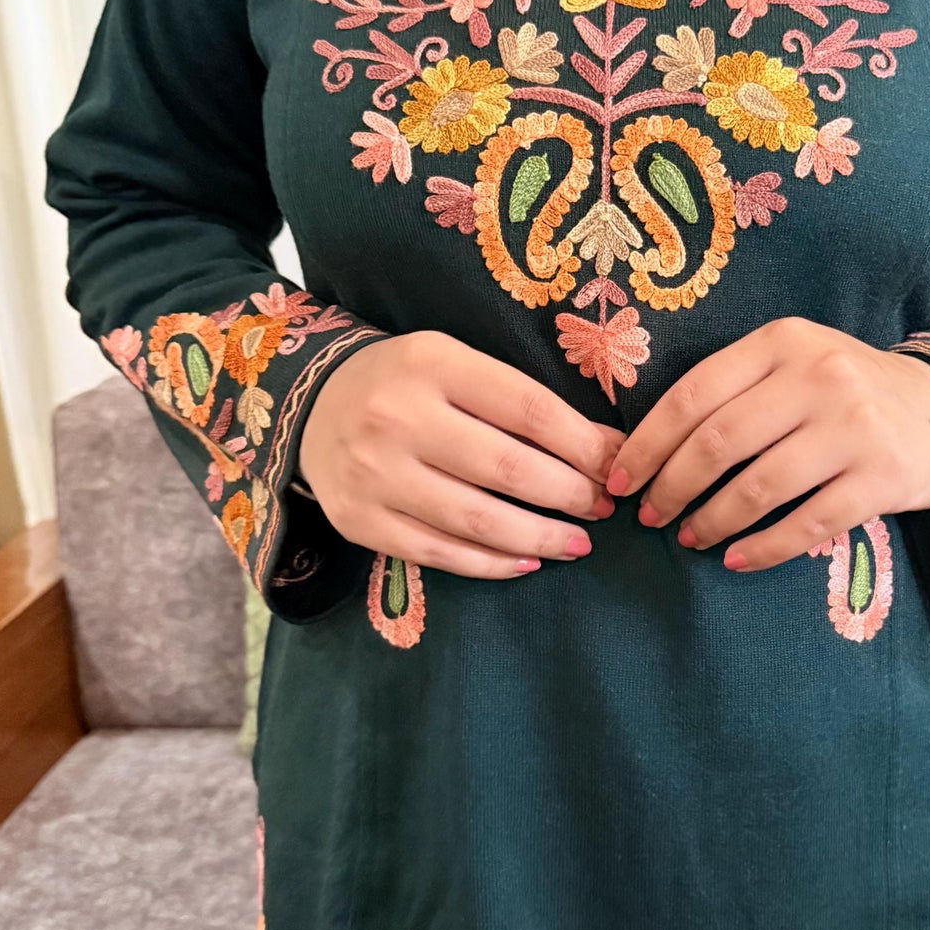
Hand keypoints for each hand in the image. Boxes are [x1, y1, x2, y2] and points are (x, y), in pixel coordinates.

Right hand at [299, 331, 622, 578]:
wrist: (313, 404)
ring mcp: (374, 475)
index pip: (529, 410)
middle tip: (603, 507)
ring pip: (478, 520)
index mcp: (433, 365)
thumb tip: (606, 448)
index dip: (583, 445)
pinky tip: (527, 561)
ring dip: (540, 537)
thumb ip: (522, 402)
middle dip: (570, 495)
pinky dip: (492, 564)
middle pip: (508, 469)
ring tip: (577, 543)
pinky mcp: (359, 521)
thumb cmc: (407, 383)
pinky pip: (440, 553)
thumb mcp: (458, 366)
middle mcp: (398, 418)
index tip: (616, 466)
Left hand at [605, 317, 929, 571]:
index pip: (693, 394)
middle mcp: (819, 376)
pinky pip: (807, 525)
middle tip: (650, 517)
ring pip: (759, 486)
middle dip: (671, 487)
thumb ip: (732, 389)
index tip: (620, 480)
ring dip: (712, 520)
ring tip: (689, 537)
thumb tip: (649, 449)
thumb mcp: (793, 363)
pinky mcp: (882, 478)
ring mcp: (854, 427)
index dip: (647, 444)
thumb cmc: (844, 392)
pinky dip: (762, 548)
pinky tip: (736, 559)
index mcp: (782, 341)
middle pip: (718, 442)